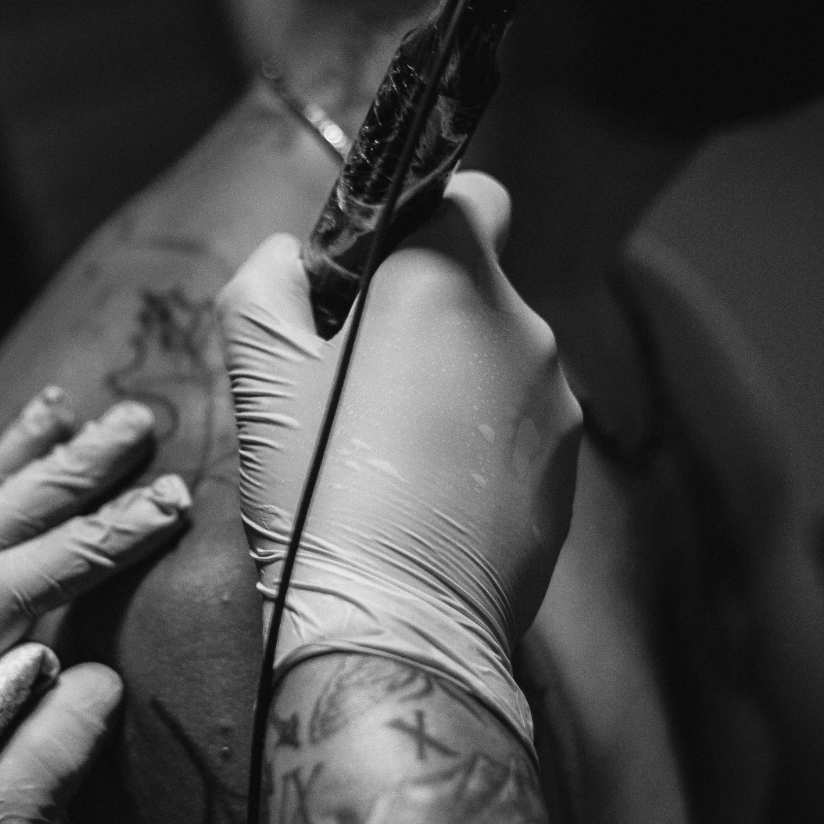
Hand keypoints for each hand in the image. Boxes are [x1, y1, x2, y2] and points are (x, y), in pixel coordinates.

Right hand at [215, 172, 579, 744]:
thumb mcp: (257, 368)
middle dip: (425, 317)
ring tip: (386, 456)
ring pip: (498, 363)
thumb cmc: (317, 489)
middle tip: (356, 383)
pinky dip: (476, 449)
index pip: (469, 196)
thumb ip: (266, 281)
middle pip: (477, 289)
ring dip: (451, 385)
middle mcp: (521, 328)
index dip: (419, 223)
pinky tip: (425, 501)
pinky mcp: (566, 474)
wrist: (392, 627)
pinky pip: (516, 432)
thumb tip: (287, 259)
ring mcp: (555, 405)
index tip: (370, 279)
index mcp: (445, 282)